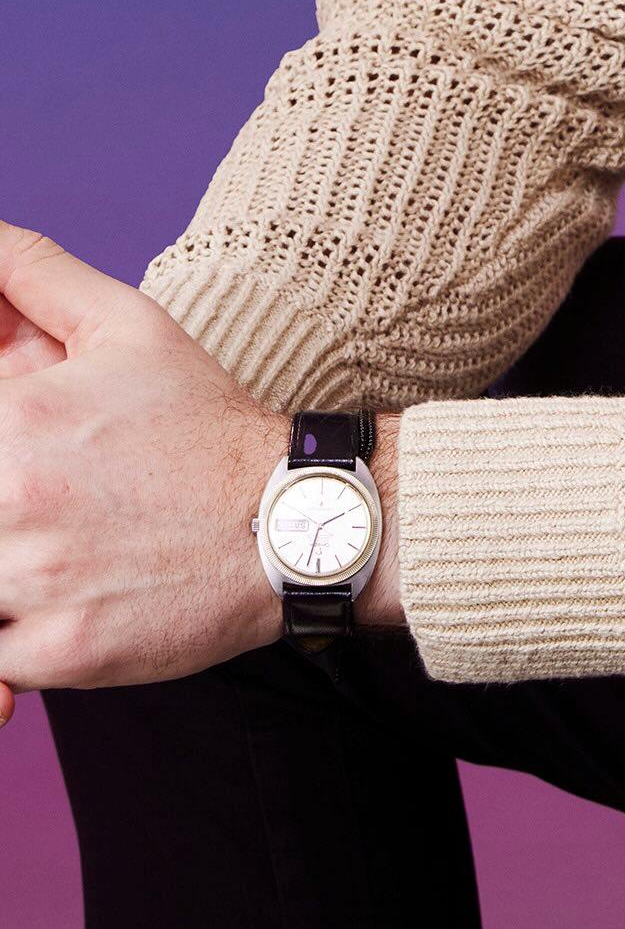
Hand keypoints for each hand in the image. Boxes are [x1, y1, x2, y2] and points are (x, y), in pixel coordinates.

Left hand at [0, 220, 395, 724]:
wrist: (292, 520)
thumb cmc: (204, 425)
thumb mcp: (128, 326)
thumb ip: (36, 276)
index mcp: (14, 421)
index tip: (12, 468)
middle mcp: (12, 501)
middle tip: (35, 504)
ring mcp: (34, 584)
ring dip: (3, 570)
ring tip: (51, 550)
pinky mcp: (59, 653)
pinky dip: (12, 638)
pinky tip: (56, 603)